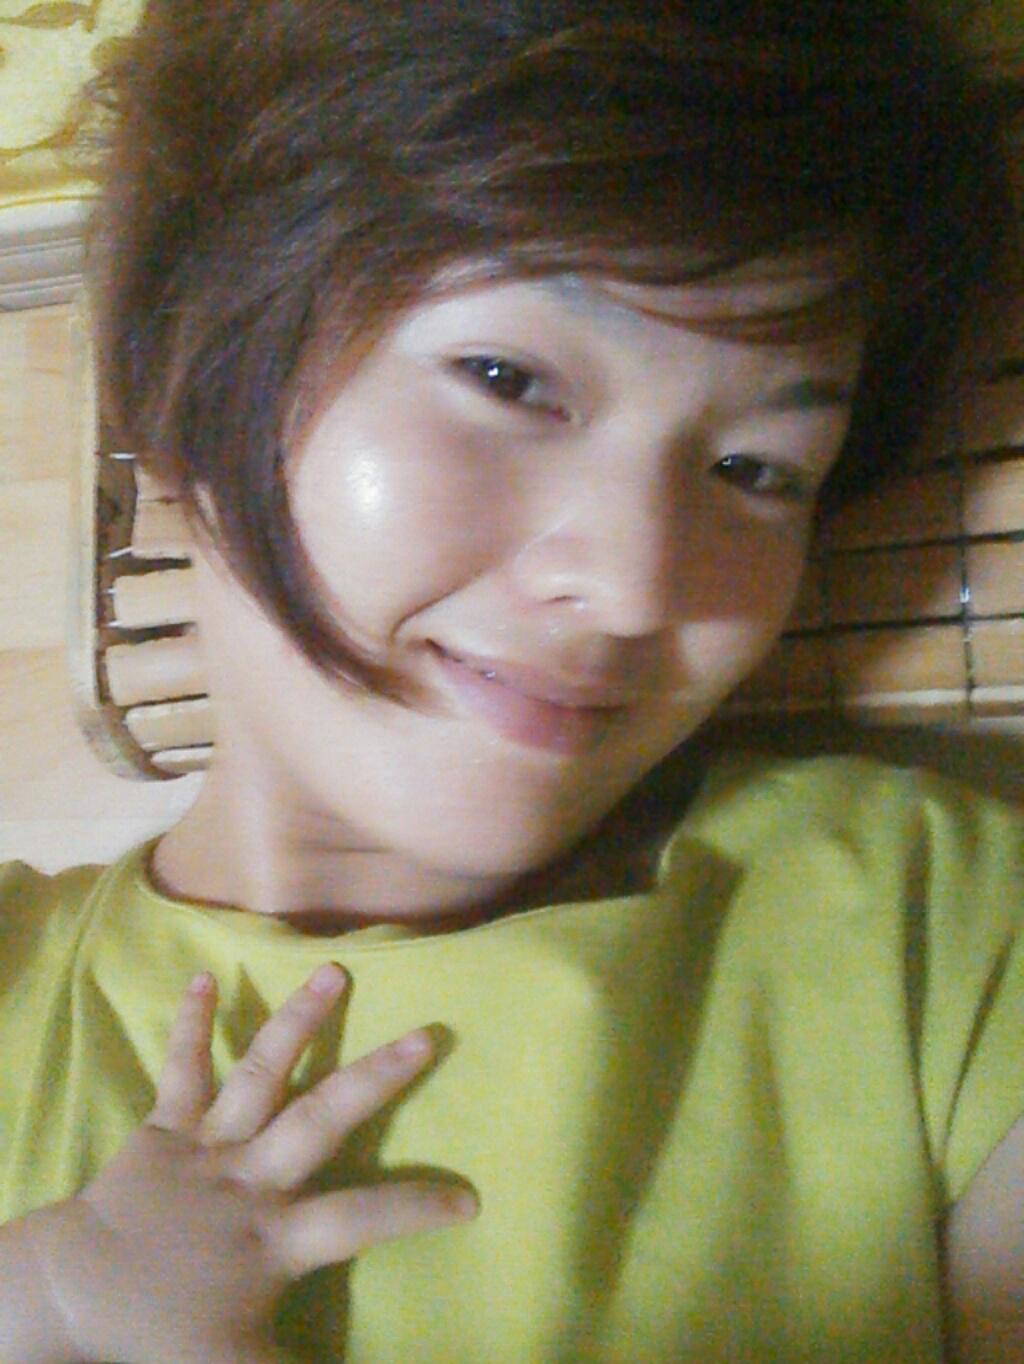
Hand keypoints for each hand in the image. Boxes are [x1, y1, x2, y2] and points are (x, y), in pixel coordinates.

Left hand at [28, 965, 475, 1363]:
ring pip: (260, 1076)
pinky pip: (183, 1070)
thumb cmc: (164, 1331)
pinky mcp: (167, 1126)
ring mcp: (209, 1145)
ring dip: (297, 1022)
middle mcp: (250, 1178)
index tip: (470, 1198)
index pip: (359, 1219)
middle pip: (319, 1119)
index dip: (415, 1207)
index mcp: (274, 1237)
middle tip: (425, 1034)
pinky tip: (202, 979)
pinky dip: (191, 1024)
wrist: (77, 1294)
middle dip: (374, 1077)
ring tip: (331, 971)